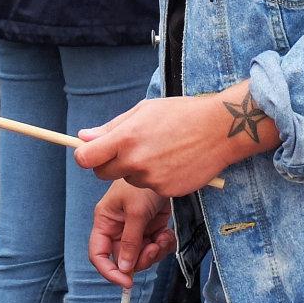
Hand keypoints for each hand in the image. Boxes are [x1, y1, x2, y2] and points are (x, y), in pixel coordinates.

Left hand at [75, 86, 272, 197]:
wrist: (220, 129)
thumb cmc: (181, 114)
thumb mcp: (143, 111)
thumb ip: (111, 127)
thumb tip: (83, 137)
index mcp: (126, 137)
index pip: (86, 158)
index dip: (86, 156)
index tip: (91, 154)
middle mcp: (135, 161)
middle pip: (103, 174)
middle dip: (109, 165)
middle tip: (129, 151)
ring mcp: (152, 179)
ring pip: (130, 180)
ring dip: (137, 170)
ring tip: (160, 152)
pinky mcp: (167, 191)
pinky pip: (151, 187)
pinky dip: (157, 178)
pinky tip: (173, 163)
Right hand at [87, 180, 173, 288]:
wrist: (169, 167)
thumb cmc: (144, 183)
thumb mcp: (136, 212)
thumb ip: (130, 241)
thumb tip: (124, 269)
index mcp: (106, 221)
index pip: (99, 253)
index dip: (109, 271)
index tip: (127, 281)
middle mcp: (118, 226)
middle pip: (123, 258)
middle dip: (140, 260)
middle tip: (154, 250)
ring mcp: (135, 228)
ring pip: (140, 256)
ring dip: (154, 252)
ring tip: (163, 239)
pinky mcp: (151, 226)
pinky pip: (154, 247)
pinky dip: (163, 245)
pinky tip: (168, 234)